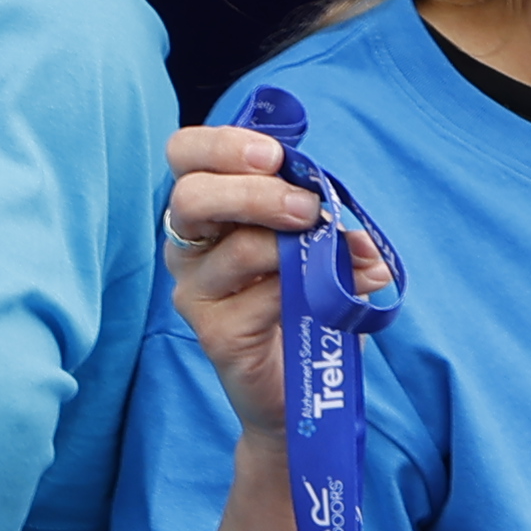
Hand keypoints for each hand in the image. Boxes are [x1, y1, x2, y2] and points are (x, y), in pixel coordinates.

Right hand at [157, 119, 376, 439]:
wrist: (297, 385)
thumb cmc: (300, 302)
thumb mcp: (311, 245)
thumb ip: (319, 218)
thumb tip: (347, 220)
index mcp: (204, 211)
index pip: (184, 155)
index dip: (221, 145)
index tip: (273, 156)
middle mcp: (187, 248)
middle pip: (192, 198)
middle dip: (255, 193)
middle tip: (306, 208)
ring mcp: (195, 293)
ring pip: (237, 250)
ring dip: (296, 245)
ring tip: (341, 251)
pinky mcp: (216, 334)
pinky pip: (263, 297)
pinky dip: (310, 289)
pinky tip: (339, 293)